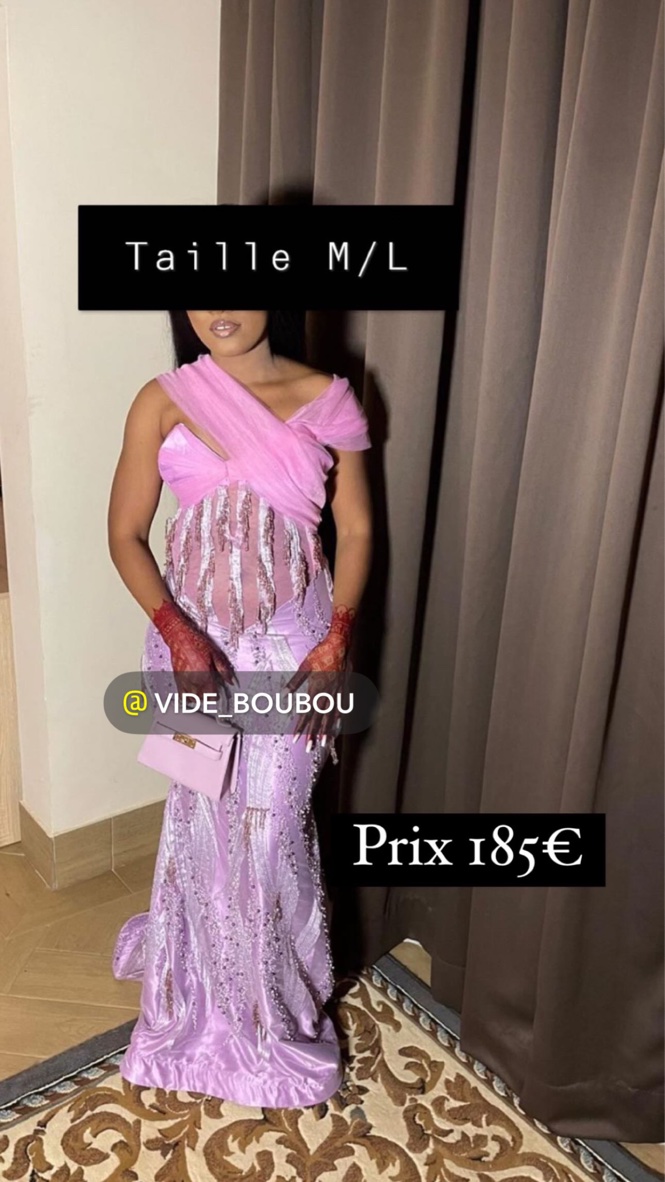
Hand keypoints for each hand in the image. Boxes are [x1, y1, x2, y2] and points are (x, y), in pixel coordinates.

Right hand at [152, 600, 236, 697]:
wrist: (179, 636)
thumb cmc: (196, 642)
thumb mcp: (215, 653)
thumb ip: (223, 669)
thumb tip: (230, 680)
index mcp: (204, 674)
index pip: (212, 694)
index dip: (216, 695)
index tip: (219, 693)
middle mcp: (193, 679)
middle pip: (202, 698)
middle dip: (208, 696)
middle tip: (211, 690)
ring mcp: (183, 680)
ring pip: (192, 698)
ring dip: (198, 697)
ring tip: (202, 692)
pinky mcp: (177, 679)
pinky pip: (182, 694)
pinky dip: (187, 696)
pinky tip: (191, 693)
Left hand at [286, 606, 355, 749]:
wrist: (340, 644)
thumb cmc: (320, 653)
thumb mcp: (304, 666)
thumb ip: (295, 682)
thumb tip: (283, 695)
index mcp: (316, 689)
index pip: (306, 713)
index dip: (300, 726)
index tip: (296, 738)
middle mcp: (328, 694)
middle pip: (318, 718)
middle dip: (312, 734)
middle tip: (309, 748)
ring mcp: (338, 692)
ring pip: (331, 715)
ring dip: (326, 730)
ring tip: (323, 743)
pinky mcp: (346, 688)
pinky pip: (343, 706)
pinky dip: (340, 716)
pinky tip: (338, 725)